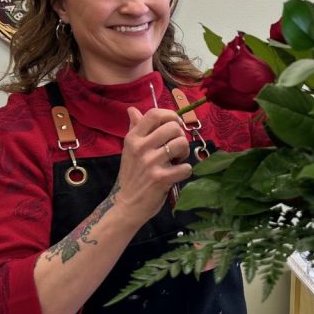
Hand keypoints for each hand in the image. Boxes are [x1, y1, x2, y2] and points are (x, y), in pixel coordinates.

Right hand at [112, 106, 191, 226]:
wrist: (127, 204)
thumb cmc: (132, 175)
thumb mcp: (129, 150)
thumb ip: (134, 128)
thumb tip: (132, 110)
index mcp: (133, 138)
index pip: (154, 114)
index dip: (171, 116)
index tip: (175, 125)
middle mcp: (141, 147)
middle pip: (173, 127)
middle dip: (180, 137)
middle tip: (176, 149)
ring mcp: (150, 162)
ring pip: (181, 144)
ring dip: (185, 153)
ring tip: (177, 161)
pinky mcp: (160, 178)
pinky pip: (186, 167)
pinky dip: (186, 171)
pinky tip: (177, 175)